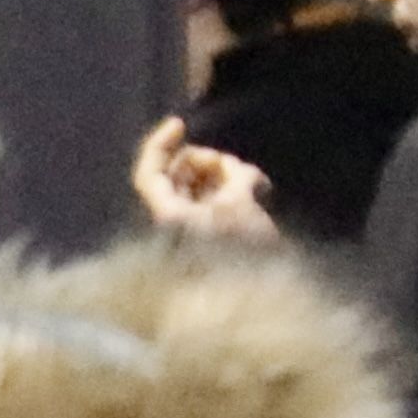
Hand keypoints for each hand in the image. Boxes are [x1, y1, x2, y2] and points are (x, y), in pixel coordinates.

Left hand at [134, 116, 281, 247]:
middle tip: (228, 169)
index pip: (149, 174)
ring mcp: (202, 225)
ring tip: (250, 186)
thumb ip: (234, 178)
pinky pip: (225, 192)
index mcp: (170, 216)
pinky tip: (262, 190)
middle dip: (205, 161)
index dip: (159, 145)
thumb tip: (238, 170)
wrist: (268, 293)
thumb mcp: (239, 207)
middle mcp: (180, 221)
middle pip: (180, 172)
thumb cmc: (250, 252)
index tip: (180, 124)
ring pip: (205, 179)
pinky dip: (242, 184)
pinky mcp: (224, 229)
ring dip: (227, 172)